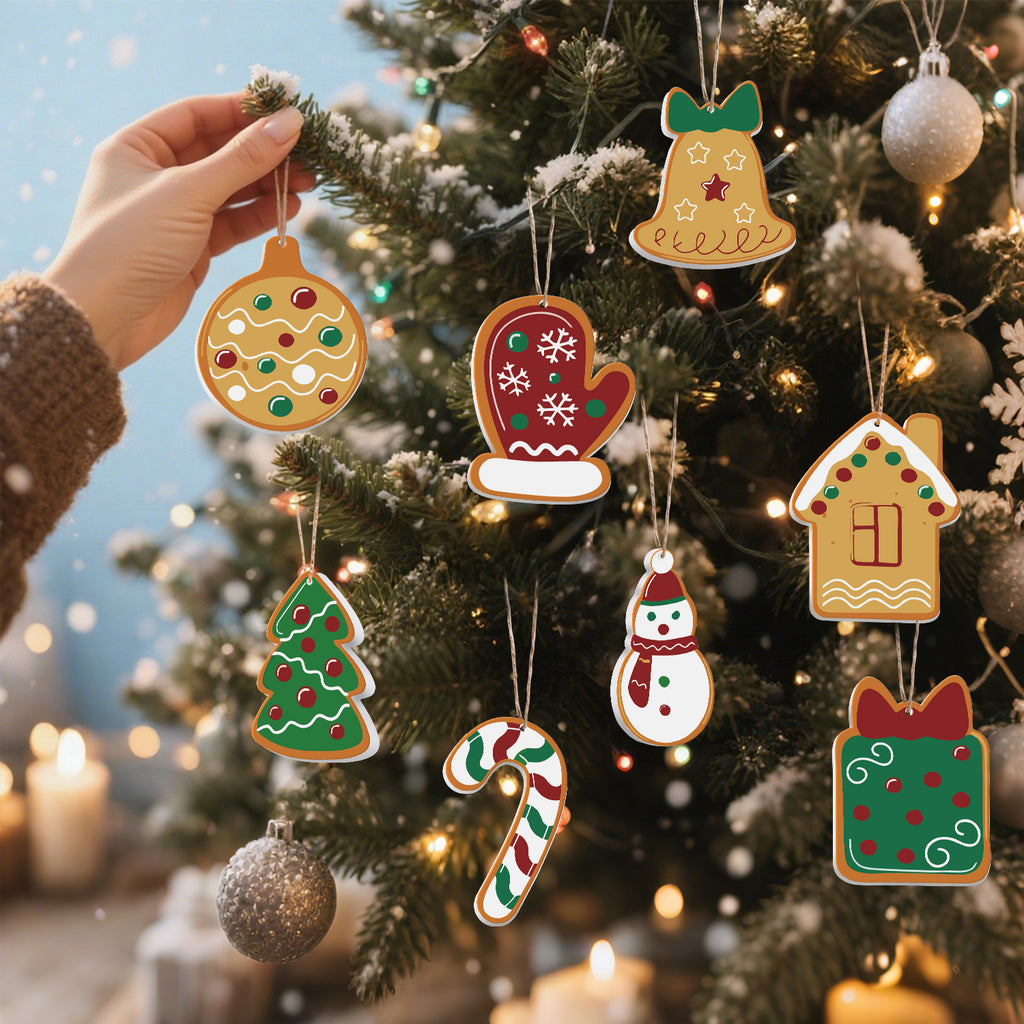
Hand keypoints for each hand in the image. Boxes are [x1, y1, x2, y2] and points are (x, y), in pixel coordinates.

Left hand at [44, 93, 311, 369]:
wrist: (105, 319)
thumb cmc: (132, 244)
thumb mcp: (189, 193)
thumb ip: (242, 159)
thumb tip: (290, 122)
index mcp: (136, 147)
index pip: (197, 115)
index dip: (242, 111)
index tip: (286, 111)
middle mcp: (154, 176)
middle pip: (218, 152)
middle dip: (263, 152)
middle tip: (308, 153)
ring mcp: (175, 214)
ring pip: (230, 190)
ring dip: (267, 185)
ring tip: (308, 183)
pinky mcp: (192, 249)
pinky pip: (231, 223)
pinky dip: (258, 216)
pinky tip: (287, 210)